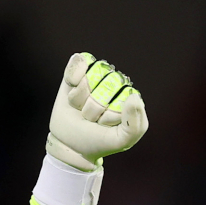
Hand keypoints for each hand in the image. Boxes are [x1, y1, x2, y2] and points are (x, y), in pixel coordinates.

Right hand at [47, 52, 148, 170]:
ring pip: (90, 76)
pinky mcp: (79, 71)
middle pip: (107, 83)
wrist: (70, 144)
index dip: (109, 113)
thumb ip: (135, 125)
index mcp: (129, 98)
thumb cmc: (98, 142)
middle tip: (91, 118)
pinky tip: (71, 88)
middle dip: (94, 107)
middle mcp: (115, 83)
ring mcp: (96, 75)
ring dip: (80, 98)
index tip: (104, 125)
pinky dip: (73, 77)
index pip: (123, 94)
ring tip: (81, 108)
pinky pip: (79, 61)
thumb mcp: (121, 141)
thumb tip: (134, 96)